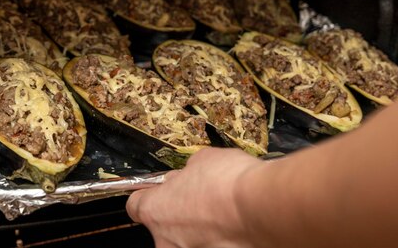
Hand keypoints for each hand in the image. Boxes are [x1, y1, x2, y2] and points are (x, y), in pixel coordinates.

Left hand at [126, 147, 262, 247]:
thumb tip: (192, 173)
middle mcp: (167, 240)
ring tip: (223, 212)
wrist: (261, 208)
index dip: (149, 195)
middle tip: (201, 199)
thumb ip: (190, 170)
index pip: (136, 206)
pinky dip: (220, 237)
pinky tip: (234, 225)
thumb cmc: (228, 183)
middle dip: (179, 214)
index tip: (161, 190)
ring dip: (201, 227)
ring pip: (188, 240)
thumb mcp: (203, 159)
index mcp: (155, 210)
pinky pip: (210, 244)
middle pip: (163, 227)